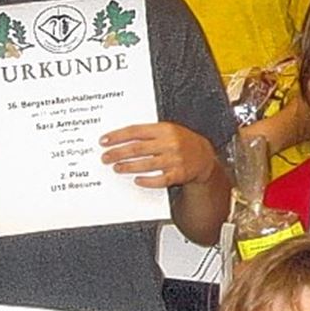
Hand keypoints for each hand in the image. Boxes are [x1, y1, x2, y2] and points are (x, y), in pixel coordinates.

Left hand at [101, 122, 219, 188]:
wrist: (204, 156)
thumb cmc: (183, 142)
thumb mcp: (168, 130)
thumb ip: (149, 132)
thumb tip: (122, 138)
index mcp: (165, 129)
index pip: (135, 131)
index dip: (117, 136)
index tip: (104, 141)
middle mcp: (169, 143)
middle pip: (137, 149)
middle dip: (118, 153)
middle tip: (106, 157)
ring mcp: (174, 160)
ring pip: (146, 164)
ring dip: (128, 167)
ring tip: (117, 167)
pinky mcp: (178, 174)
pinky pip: (159, 180)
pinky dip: (147, 181)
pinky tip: (137, 180)